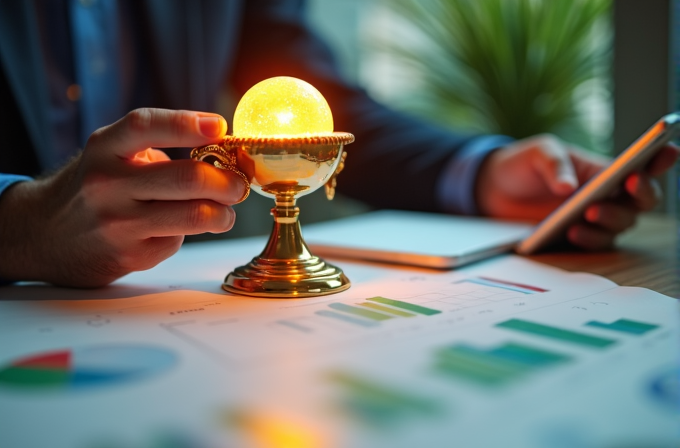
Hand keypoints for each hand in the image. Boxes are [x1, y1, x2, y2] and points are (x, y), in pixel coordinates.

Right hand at [0, 108, 246, 286]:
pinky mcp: (129, 255)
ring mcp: (118, 223)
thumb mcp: (111, 155)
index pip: (146, 126)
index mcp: (104, 149)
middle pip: (188, 178)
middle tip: (237, 184)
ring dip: (224, 213)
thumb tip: (220, 153)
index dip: (187, 124)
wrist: (44, 235)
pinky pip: (179, 241)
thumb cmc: (94, 187)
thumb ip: (156, 148)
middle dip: (228, 182)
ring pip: (195, 215)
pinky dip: (191, 233)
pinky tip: (181, 228)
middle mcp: (107, 184)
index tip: (220, 127)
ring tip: (225, 210)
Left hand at [475, 134, 679, 249]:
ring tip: (590, 211)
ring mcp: (594, 219)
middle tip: (628, 184)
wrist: (494, 190)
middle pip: (642, 199)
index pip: (642, 164)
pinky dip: (589, 238)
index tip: (669, 151)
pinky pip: (595, 243)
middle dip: (641, 191)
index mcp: (604, 168)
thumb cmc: (523, 165)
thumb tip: (568, 187)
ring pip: (622, 223)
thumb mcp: (537, 152)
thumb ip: (553, 163)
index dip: (661, 158)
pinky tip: (572, 231)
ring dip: (612, 218)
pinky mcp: (576, 237)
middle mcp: (607, 195)